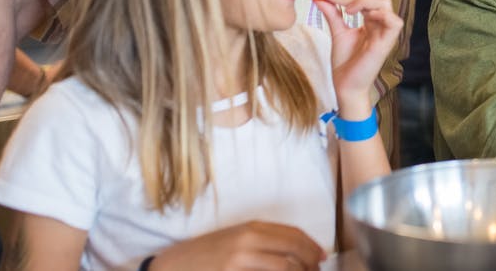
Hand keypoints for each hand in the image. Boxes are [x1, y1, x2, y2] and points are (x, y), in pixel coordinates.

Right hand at [149, 221, 323, 270]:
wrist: (173, 266)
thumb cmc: (206, 253)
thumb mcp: (236, 238)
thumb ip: (264, 240)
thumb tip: (297, 251)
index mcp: (251, 228)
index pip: (294, 235)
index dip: (313, 247)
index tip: (322, 256)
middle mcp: (248, 241)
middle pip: (294, 252)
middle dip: (310, 264)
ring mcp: (240, 261)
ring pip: (285, 268)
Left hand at [312, 0, 403, 114]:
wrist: (345, 85)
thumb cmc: (345, 63)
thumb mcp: (337, 32)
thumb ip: (332, 13)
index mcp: (370, 22)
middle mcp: (380, 25)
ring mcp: (384, 33)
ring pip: (385, 4)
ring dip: (364, 1)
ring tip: (347, 9)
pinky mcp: (386, 43)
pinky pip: (394, 22)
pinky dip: (380, 14)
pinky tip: (362, 17)